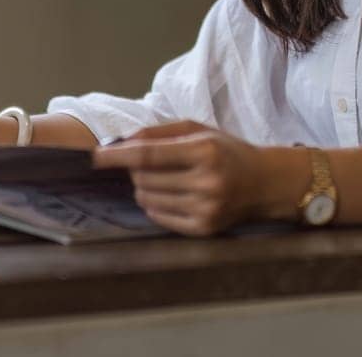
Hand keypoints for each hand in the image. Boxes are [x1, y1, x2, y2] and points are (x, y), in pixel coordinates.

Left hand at [90, 120, 306, 235]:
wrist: (266, 183)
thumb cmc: (228, 151)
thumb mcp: (198, 130)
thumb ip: (159, 133)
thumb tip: (121, 142)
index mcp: (204, 151)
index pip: (149, 154)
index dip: (118, 156)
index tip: (95, 156)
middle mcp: (206, 182)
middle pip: (144, 178)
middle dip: (135, 170)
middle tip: (149, 163)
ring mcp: (206, 209)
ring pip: (147, 199)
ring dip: (144, 187)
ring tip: (164, 178)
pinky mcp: (204, 229)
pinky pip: (158, 217)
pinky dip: (154, 205)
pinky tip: (170, 195)